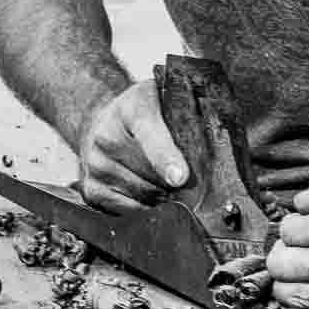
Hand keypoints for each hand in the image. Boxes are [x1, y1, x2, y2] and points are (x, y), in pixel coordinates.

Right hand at [77, 79, 188, 212]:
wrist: (105, 122)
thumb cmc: (147, 111)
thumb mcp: (167, 99)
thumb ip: (188, 113)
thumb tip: (218, 141)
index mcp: (131, 108)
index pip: (150, 134)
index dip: (165, 157)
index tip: (181, 177)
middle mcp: (106, 136)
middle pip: (150, 174)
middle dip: (178, 182)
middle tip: (195, 181)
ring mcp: (95, 165)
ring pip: (143, 195)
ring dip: (165, 196)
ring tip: (175, 185)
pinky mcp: (90, 189)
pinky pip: (128, 210)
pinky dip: (147, 207)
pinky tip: (155, 193)